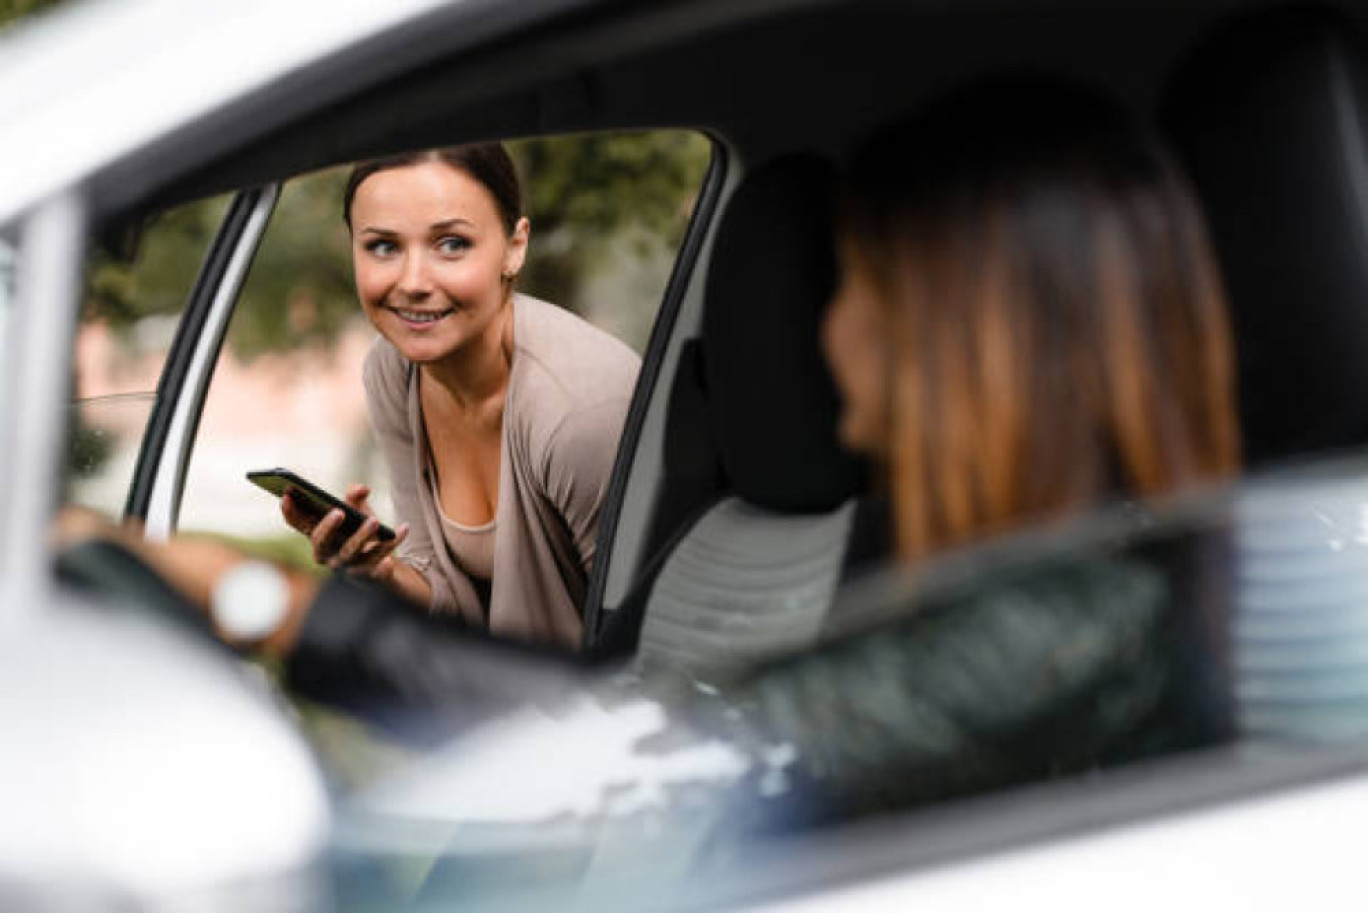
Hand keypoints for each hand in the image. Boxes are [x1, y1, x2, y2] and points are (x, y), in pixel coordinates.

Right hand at [282, 484, 408, 582]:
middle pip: (321, 542)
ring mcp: (347, 567)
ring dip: (362, 536)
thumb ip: (355, 497)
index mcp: (319, 536)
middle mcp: (328, 554)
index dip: (290, 512)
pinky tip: (402, 530)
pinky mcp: (369, 575)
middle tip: (338, 511)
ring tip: (374, 520)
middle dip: (328, 527)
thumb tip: (361, 489)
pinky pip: (380, 560)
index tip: (286, 495)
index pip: (299, 525)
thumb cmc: (360, 534)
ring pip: (351, 552)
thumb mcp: (357, 512)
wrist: (381, 567)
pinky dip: (390, 547)